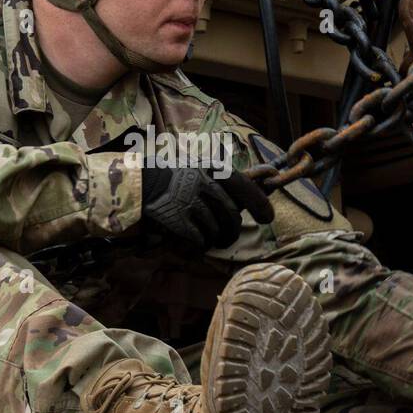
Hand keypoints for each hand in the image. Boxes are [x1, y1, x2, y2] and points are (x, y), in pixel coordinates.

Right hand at [140, 166, 273, 250]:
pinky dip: (203, 244)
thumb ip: (230, 180)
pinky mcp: (178, 219)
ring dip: (218, 239)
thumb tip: (266, 179)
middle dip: (233, 231)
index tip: (267, 218)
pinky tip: (200, 242)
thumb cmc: (180, 177)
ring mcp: (190, 202)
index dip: (260, 205)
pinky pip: (201, 239)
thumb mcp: (205, 168)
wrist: (145, 183)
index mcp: (213, 169)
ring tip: (214, 239)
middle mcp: (203, 184)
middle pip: (231, 216)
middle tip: (230, 236)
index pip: (245, 188)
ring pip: (217, 230)